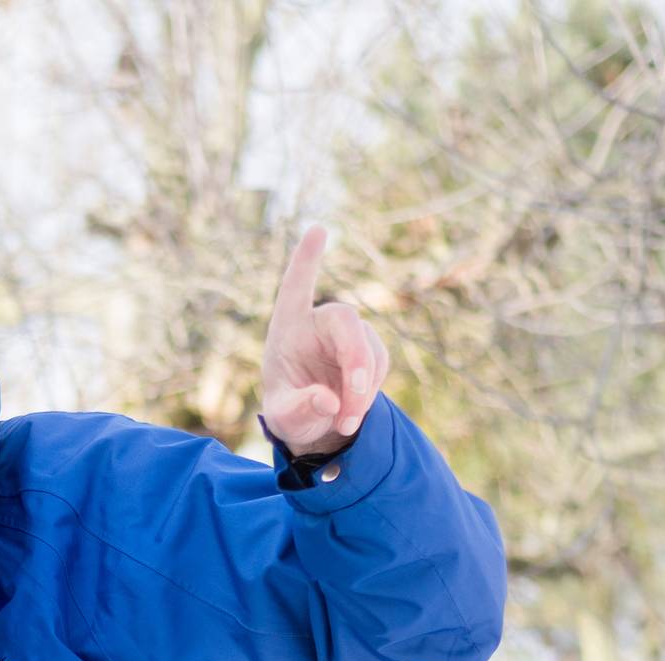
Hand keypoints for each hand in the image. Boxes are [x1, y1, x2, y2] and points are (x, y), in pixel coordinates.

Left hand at [260, 226, 389, 455]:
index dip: (306, 259)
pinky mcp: (369, 350)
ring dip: (363, 388)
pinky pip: (379, 365)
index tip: (318, 229)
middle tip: (356, 397)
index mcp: (288, 327)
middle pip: (345, 320)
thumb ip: (301, 408)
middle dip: (355, 357)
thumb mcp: (285, 418)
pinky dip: (371, 393)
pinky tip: (354, 413)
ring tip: (345, 423)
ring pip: (368, 349)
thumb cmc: (290, 413)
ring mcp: (348, 335)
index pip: (296, 287)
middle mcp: (319, 323)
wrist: (315, 425)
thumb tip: (329, 401)